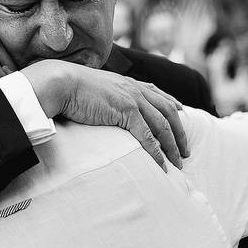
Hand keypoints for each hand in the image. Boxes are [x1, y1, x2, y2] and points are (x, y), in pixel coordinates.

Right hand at [22, 60, 189, 170]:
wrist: (62, 84)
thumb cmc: (72, 88)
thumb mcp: (97, 89)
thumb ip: (108, 96)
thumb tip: (106, 106)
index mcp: (129, 83)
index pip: (158, 93)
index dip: (172, 103)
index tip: (182, 112)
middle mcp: (136, 90)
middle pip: (168, 112)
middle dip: (179, 133)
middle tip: (185, 151)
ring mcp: (133, 100)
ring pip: (162, 126)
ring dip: (172, 146)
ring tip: (177, 163)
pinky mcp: (126, 112)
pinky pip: (147, 136)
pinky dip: (156, 152)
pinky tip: (161, 164)